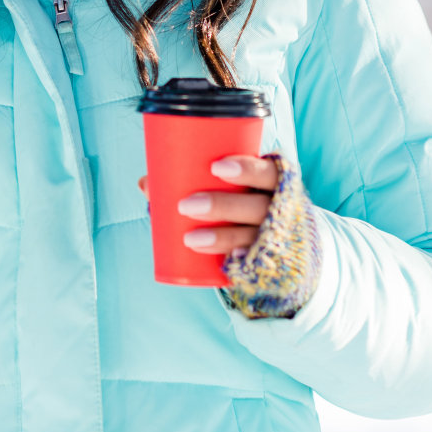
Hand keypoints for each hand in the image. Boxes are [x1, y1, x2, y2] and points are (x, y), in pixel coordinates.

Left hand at [136, 155, 279, 253]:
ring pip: (253, 236)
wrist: (286, 248)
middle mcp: (282, 210)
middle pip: (257, 206)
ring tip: (190, 239)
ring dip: (222, 237)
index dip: (247, 168)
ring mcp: (279, 239)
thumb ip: (193, 184)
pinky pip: (258, 263)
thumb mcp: (231, 191)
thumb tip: (146, 183)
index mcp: (274, 184)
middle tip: (186, 205)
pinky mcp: (271, 263)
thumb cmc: (246, 205)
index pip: (268, 172)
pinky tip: (227, 263)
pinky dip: (241, 261)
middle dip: (222, 205)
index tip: (215, 167)